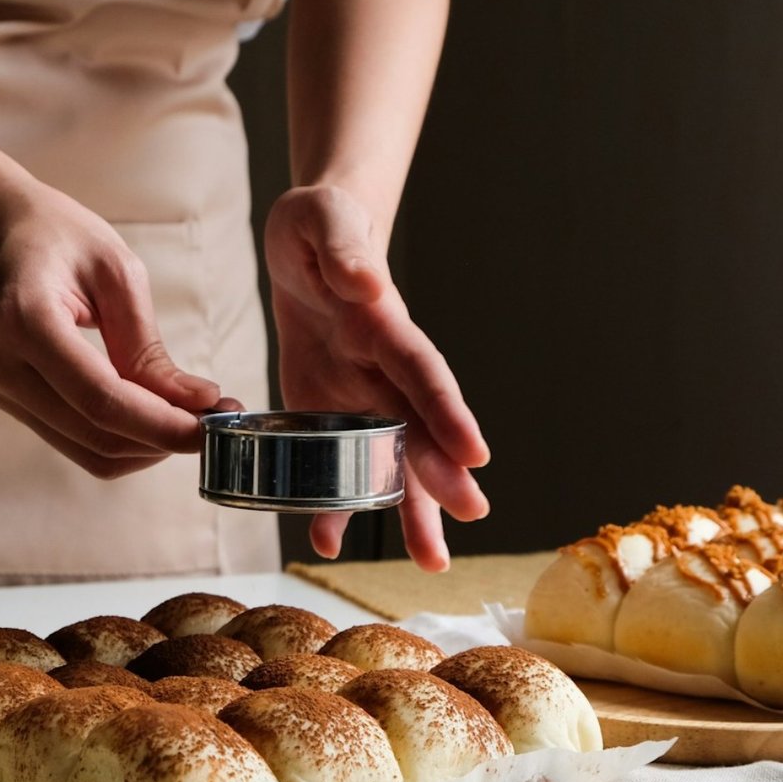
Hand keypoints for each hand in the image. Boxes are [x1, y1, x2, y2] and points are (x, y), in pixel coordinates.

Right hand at [0, 174, 218, 478]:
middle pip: (96, 435)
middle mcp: (0, 364)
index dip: (162, 425)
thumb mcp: (114, 269)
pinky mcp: (8, 399)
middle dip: (162, 439)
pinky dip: (120, 436)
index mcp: (24, 320)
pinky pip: (73, 439)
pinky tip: (152, 413)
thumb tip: (195, 403)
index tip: (212, 425)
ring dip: (145, 446)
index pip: (102, 399)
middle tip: (213, 420)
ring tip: (188, 416)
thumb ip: (149, 346)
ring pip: (87, 450)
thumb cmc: (50, 232)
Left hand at [267, 185, 489, 569]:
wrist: (308, 243)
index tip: (474, 453)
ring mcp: (362, 396)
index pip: (421, 371)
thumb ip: (342, 247)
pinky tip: (328, 541)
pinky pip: (337, 464)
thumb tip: (366, 281)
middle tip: (468, 519)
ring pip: (392, 460)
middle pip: (419, 429)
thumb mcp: (320, 220)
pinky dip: (332, 504)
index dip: (445, 411)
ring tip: (431, 561)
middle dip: (441, 474)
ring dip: (409, 510)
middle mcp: (383, 369)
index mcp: (384, 324)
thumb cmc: (318, 227)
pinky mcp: (331, 412)